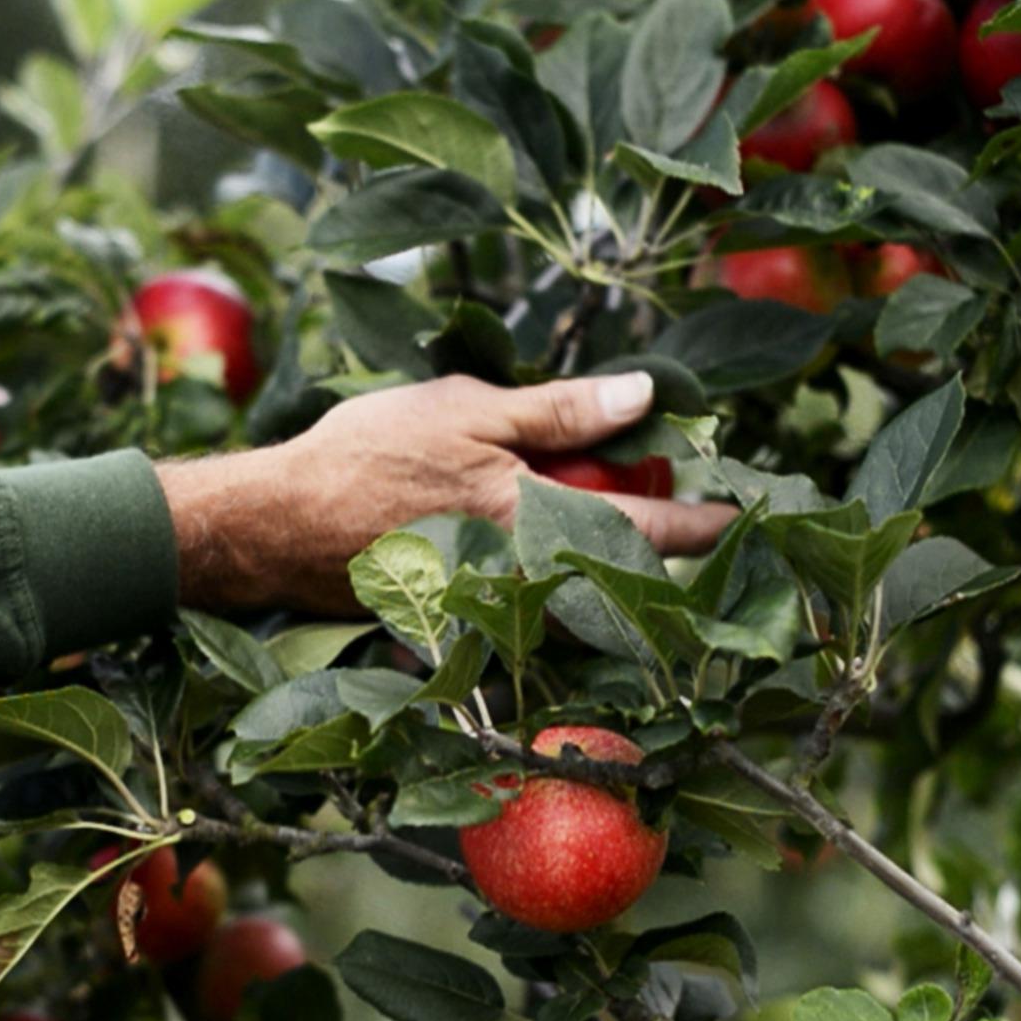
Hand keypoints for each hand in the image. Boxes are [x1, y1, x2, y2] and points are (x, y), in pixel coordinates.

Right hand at [155, 373, 737, 613]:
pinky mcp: (462, 625)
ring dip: (606, 576)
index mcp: (538, 521)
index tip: (746, 515)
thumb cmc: (365, 459)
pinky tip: (536, 556)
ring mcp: (495, 612)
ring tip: (615, 537)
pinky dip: (550, 589)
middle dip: (659, 554)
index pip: (650, 529)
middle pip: (622, 579)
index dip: (706, 524)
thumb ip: (561, 410)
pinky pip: (529, 612)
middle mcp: (528, 580)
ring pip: (580, 602)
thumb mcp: (467, 411)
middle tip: (685, 516)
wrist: (274, 527)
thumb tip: (646, 395)